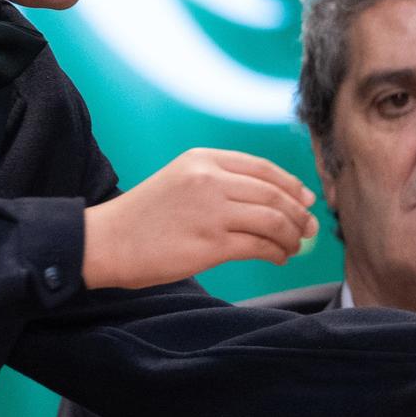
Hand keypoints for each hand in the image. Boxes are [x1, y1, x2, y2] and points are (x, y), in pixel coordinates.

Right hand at [81, 148, 317, 288]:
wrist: (106, 242)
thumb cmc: (145, 216)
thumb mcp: (181, 180)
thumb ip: (222, 182)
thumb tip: (275, 198)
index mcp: (203, 159)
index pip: (263, 168)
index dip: (291, 186)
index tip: (306, 199)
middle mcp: (210, 180)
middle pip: (274, 194)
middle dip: (299, 214)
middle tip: (309, 228)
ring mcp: (211, 211)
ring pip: (273, 220)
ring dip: (292, 236)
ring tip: (293, 246)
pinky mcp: (211, 244)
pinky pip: (260, 246)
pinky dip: (277, 253)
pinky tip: (278, 257)